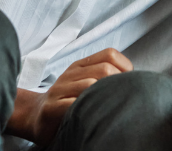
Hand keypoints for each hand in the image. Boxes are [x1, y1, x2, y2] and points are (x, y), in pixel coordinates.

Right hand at [8, 48, 132, 145]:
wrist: (36, 115)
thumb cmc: (68, 100)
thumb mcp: (85, 82)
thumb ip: (105, 76)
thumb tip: (136, 79)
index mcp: (81, 65)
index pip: (110, 54)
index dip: (125, 68)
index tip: (128, 85)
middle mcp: (71, 73)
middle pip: (105, 69)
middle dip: (117, 84)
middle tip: (120, 100)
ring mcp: (60, 89)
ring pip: (91, 85)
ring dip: (104, 98)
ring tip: (109, 109)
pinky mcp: (51, 108)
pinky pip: (73, 105)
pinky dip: (87, 110)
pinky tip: (92, 117)